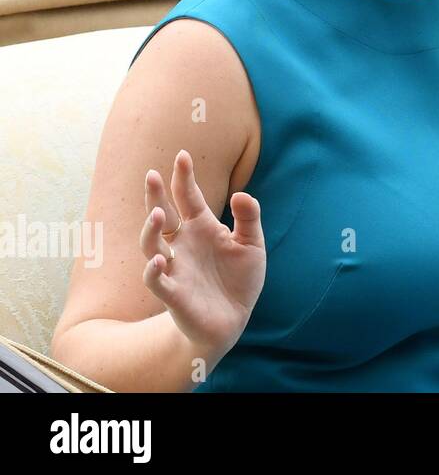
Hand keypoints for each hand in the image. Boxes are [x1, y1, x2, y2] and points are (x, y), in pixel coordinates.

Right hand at [139, 149, 265, 356]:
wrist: (233, 319)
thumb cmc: (239, 278)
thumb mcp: (252, 244)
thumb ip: (249, 218)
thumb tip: (241, 193)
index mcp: (201, 227)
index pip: (187, 197)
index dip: (183, 177)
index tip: (182, 155)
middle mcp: (182, 243)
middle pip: (162, 215)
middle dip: (155, 196)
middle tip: (153, 175)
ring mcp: (175, 267)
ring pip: (151, 245)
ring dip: (150, 230)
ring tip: (156, 213)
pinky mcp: (173, 293)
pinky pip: (156, 280)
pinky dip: (153, 270)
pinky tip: (160, 260)